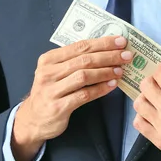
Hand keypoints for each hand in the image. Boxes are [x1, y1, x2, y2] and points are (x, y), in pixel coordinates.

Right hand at [12, 36, 132, 160]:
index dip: (102, 43)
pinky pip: (83, 95)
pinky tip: (112, 85)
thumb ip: (73, 61)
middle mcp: (48, 72)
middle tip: (126, 56)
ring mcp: (52, 90)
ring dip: (105, 72)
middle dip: (108, 56)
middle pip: (83, 60)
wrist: (33, 119)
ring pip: (84, 76)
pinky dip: (100, 89)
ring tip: (120, 70)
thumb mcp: (55, 72)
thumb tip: (105, 50)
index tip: (120, 41)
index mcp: (49, 59)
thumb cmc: (50, 92)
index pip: (79, 46)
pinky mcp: (58, 107)